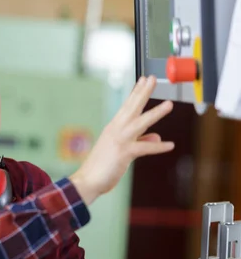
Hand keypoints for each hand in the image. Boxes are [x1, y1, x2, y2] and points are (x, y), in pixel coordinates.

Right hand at [69, 75, 173, 205]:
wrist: (88, 180)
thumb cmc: (102, 166)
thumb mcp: (122, 150)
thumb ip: (140, 141)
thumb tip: (157, 137)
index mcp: (114, 128)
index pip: (127, 106)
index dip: (136, 92)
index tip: (143, 80)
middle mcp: (116, 130)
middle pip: (132, 107)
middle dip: (143, 92)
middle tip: (152, 78)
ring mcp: (120, 140)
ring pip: (140, 123)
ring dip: (155, 113)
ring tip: (169, 104)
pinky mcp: (124, 153)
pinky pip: (144, 148)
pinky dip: (157, 146)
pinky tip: (170, 145)